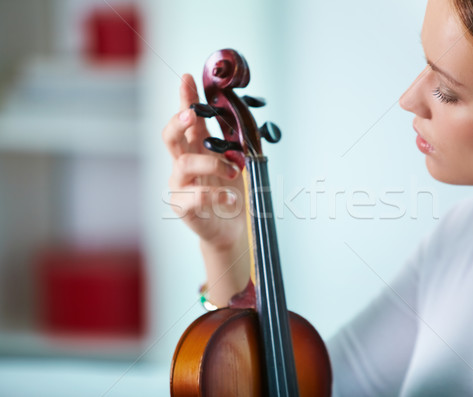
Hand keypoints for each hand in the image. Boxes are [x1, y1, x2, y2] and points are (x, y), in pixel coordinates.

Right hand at [162, 74, 246, 249]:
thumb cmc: (231, 193)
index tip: (187, 78)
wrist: (231, 228)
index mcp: (196, 149)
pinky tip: (232, 199)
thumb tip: (240, 116)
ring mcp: (180, 185)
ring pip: (185, 164)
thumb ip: (233, 143)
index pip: (188, 119)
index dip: (185, 98)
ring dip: (212, 164)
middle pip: (171, 136)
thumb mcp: (235, 163)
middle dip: (180, 120)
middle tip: (192, 113)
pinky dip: (219, 196)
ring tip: (234, 172)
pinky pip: (197, 196)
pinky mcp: (183, 207)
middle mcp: (183, 164)